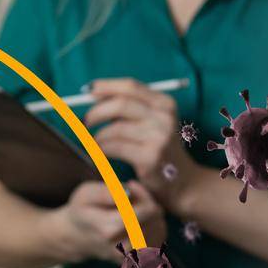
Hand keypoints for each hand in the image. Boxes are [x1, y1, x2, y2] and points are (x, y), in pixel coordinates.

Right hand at [44, 180, 166, 263]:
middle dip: (150, 203)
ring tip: (137, 207)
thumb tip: (128, 192)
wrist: (78, 237)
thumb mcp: (86, 194)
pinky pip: (158, 240)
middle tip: (135, 195)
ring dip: (153, 215)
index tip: (132, 186)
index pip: (145, 211)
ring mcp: (131, 256)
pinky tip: (142, 219)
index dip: (143, 195)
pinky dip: (155, 226)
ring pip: (159, 230)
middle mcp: (122, 246)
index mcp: (109, 229)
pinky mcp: (137, 260)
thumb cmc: (83, 211)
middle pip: (155, 221)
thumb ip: (107, 192)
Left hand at [86, 78, 194, 210]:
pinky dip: (101, 149)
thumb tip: (95, 95)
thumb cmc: (159, 150)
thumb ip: (130, 109)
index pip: (130, 86)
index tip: (87, 90)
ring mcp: (159, 136)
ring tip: (93, 143)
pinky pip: (115, 147)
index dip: (106, 86)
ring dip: (98, 136)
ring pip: (115, 128)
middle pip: (121, 104)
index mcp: (164, 103)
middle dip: (97, 112)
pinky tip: (99, 153)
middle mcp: (164, 116)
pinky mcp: (151, 157)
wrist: (183, 182)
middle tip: (84, 122)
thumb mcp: (153, 123)